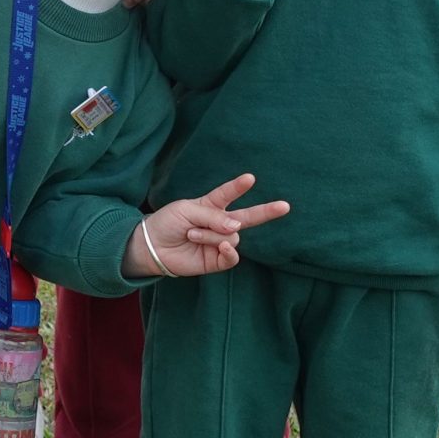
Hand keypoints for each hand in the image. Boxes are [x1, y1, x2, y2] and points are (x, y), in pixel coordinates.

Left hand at [122, 174, 290, 278]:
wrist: (153, 246)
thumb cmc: (167, 223)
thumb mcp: (186, 211)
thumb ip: (212, 216)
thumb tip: (237, 227)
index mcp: (211, 206)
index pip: (227, 194)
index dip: (238, 186)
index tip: (250, 178)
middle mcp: (219, 223)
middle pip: (247, 217)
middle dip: (267, 211)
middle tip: (285, 206)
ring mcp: (220, 241)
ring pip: (230, 236)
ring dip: (210, 234)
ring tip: (191, 234)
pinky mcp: (217, 259)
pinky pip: (232, 256)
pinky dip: (229, 251)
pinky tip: (223, 246)